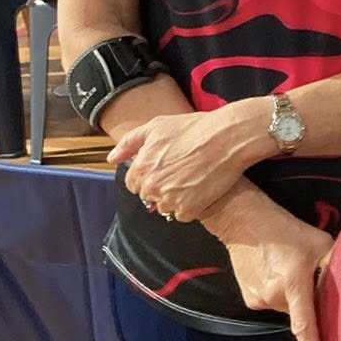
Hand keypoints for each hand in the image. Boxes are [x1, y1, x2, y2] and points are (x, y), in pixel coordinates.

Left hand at [109, 103, 264, 220]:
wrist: (228, 138)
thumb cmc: (194, 128)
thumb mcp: (157, 126)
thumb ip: (129, 142)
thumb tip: (112, 158)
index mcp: (141, 168)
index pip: (134, 184)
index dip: (149, 175)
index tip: (165, 168)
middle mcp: (152, 186)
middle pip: (149, 196)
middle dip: (161, 186)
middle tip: (181, 172)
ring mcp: (170, 199)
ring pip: (165, 207)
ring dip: (175, 198)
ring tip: (192, 180)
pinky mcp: (189, 209)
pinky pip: (183, 214)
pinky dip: (192, 205)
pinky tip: (201, 188)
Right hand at [209, 190, 332, 340]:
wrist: (241, 220)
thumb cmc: (284, 228)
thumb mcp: (319, 242)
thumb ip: (334, 265)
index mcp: (293, 282)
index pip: (304, 324)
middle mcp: (273, 295)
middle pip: (301, 314)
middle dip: (310, 303)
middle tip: (309, 278)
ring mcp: (258, 299)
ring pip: (287, 309)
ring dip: (294, 297)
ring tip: (289, 269)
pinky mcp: (249, 298)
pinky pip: (273, 303)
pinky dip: (280, 294)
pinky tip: (277, 272)